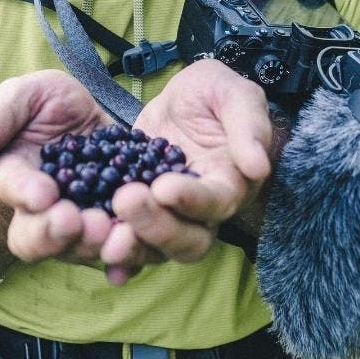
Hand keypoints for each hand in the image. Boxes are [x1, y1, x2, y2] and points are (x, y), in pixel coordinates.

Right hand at [0, 70, 122, 270]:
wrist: (82, 122)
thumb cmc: (41, 109)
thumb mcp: (21, 97)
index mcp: (14, 180)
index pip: (14, 191)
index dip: (26, 194)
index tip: (43, 193)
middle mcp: (42, 213)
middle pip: (38, 239)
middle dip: (55, 233)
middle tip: (76, 220)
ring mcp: (79, 223)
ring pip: (80, 248)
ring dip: (94, 243)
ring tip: (112, 229)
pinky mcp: (115, 225)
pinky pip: (120, 250)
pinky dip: (129, 256)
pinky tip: (139, 250)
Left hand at [99, 59, 272, 284]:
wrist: (181, 101)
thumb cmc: (214, 94)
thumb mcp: (233, 93)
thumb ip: (248, 126)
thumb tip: (258, 166)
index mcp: (229, 183)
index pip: (216, 202)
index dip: (191, 200)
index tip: (163, 186)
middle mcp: (202, 213)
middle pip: (187, 241)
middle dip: (156, 226)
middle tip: (125, 199)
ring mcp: (168, 218)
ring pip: (156, 250)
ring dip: (131, 247)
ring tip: (102, 229)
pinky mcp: (139, 216)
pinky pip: (130, 244)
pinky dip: (119, 262)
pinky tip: (102, 265)